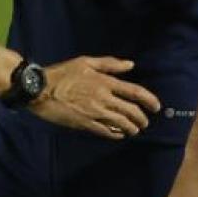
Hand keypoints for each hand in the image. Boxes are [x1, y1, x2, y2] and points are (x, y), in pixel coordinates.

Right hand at [28, 57, 159, 139]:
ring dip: (132, 128)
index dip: (149, 100)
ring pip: (122, 124)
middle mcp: (103, 98)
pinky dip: (117, 134)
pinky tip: (119, 134)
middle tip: (145, 122)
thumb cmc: (62, 73)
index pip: (135, 92)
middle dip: (142, 118)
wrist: (40, 90)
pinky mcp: (86, 124)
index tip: (156, 107)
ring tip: (135, 129)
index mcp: (105, 82)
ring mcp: (95, 113)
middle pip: (131, 111)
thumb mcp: (85, 62)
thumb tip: (130, 65)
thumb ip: (109, 64)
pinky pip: (107, 132)